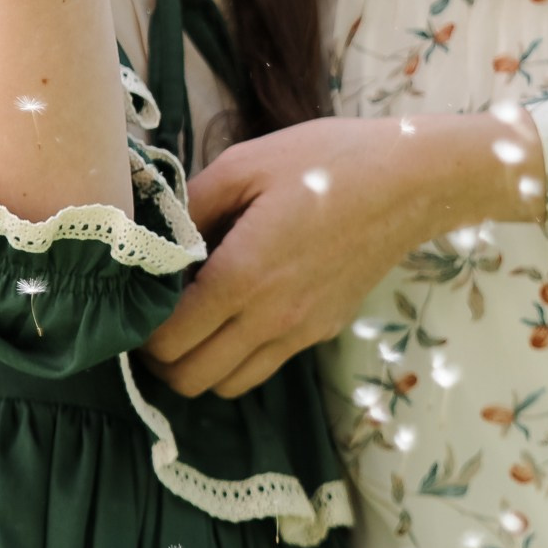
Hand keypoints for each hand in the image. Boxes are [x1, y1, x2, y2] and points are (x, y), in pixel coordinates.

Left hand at [139, 109, 543, 397]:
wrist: (410, 182)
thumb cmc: (326, 162)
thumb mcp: (245, 164)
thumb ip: (191, 205)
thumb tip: (153, 237)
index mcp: (242, 276)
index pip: (169, 342)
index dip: (140, 332)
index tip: (136, 302)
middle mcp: (270, 318)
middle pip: (192, 380)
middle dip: (162, 359)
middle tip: (155, 319)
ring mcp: (300, 331)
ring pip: (229, 386)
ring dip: (200, 365)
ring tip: (193, 322)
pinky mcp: (322, 331)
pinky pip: (265, 366)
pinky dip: (239, 356)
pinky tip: (237, 313)